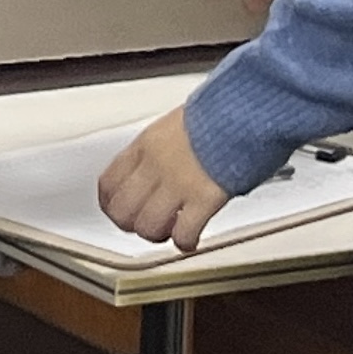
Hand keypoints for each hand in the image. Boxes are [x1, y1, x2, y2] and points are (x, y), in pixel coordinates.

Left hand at [98, 109, 232, 251]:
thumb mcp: (174, 123)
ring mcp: (178, 183)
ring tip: (170, 231)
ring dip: (158, 234)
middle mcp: (156, 164)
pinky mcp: (204, 199)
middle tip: (145, 225)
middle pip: (123, 210)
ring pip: (148, 226)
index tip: (118, 210)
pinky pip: (183, 232)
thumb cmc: (217, 113)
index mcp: (146, 143)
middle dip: (132, 224)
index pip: (109, 182)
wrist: (244, 112)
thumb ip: (158, 149)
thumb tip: (153, 169)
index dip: (110, 204)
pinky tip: (191, 239)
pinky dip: (185, 241)